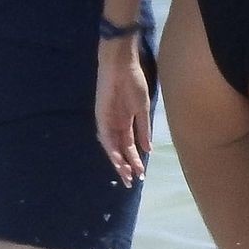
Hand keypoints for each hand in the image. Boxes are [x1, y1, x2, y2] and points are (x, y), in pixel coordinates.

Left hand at [96, 44, 151, 185]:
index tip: (142, 174)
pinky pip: (106, 137)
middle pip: (120, 150)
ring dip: (119, 162)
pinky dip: (112, 150)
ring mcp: (107, 122)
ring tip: (126, 176)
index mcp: (126, 122)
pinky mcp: (101, 117)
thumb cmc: (133, 83)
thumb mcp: (142, 108)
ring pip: (112, 148)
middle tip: (132, 182)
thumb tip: (148, 148)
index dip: (135, 160)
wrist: (122, 66)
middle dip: (126, 166)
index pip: (130, 146)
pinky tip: (118, 160)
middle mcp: (115, 125)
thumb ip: (143, 129)